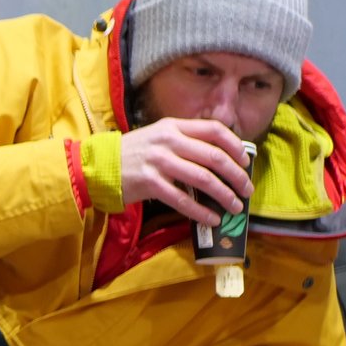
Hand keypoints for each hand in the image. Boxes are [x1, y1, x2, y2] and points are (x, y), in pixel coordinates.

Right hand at [120, 117, 252, 226]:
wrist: (99, 166)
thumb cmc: (134, 153)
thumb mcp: (159, 137)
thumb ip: (185, 141)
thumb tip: (221, 160)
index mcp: (173, 126)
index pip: (214, 130)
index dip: (235, 146)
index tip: (246, 162)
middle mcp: (168, 141)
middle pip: (214, 156)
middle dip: (236, 175)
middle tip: (247, 189)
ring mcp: (159, 162)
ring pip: (203, 179)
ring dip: (224, 195)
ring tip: (235, 206)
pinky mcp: (150, 183)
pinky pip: (183, 200)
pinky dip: (201, 211)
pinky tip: (212, 218)